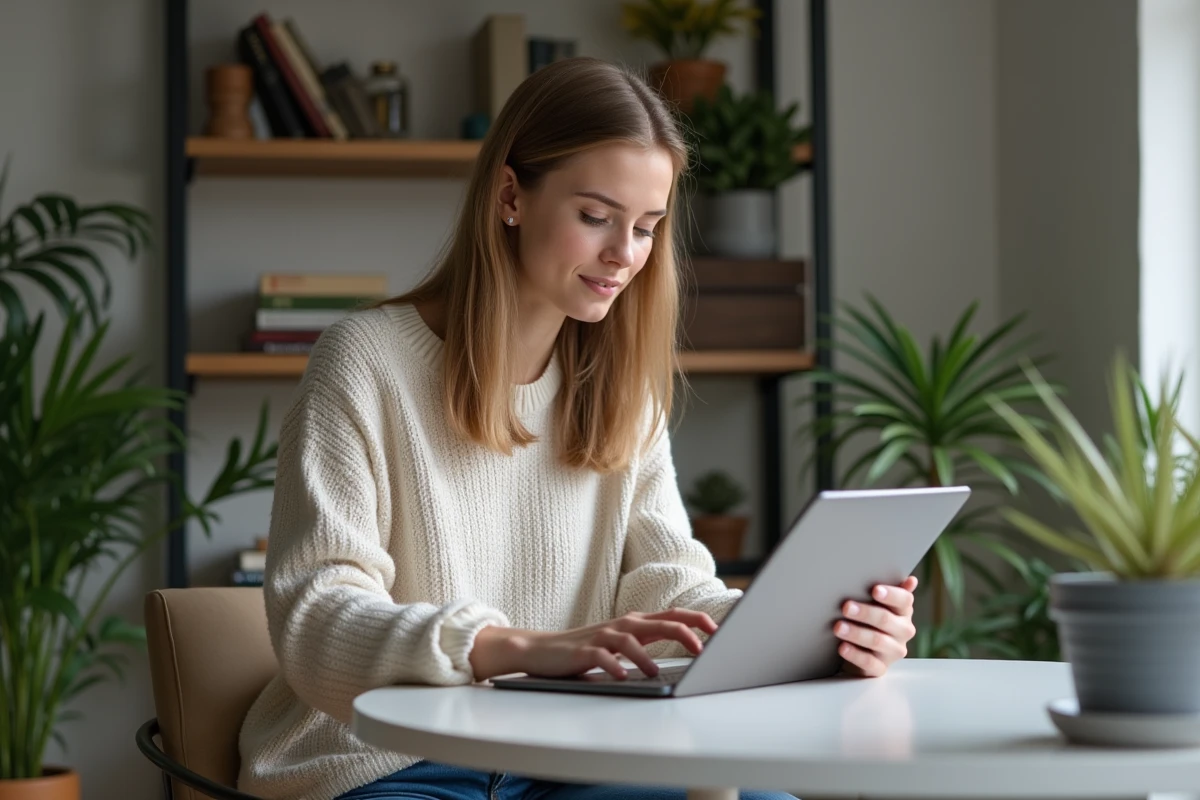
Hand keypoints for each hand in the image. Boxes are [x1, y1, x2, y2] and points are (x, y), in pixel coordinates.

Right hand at [469, 608, 717, 681]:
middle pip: (660, 622)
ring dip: (647, 656)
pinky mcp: (584, 652)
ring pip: (631, 639)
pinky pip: (602, 657)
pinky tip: (623, 676)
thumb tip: (683, 654)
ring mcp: (603, 637)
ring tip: (658, 672)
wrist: (541, 649)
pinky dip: (614, 666)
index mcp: (635, 624)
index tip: (719, 631)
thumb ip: (647, 645)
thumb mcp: (622, 645)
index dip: (697, 621)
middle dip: (685, 632)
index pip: (673, 616)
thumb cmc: (586, 650)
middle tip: (705, 647)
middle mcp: (622, 625)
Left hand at [834, 576, 917, 677]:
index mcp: (903, 612)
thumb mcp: (876, 604)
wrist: (860, 650)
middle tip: (846, 607)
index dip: (891, 595)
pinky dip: (855, 654)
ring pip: (877, 641)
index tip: (874, 590)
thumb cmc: (868, 620)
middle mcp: (903, 631)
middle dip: (865, 613)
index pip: (904, 600)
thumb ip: (889, 591)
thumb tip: (911, 580)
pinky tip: (842, 647)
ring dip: (856, 633)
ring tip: (838, 626)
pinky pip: (869, 662)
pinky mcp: (880, 668)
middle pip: (886, 620)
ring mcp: (893, 651)